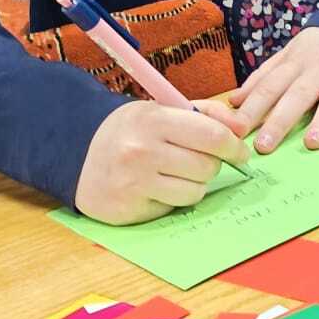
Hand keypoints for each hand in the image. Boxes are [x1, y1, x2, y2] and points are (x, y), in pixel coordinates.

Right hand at [74, 100, 252, 224]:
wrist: (76, 153)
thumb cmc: (130, 131)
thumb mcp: (162, 110)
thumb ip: (206, 114)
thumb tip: (242, 130)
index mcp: (153, 120)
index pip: (212, 137)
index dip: (234, 147)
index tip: (241, 153)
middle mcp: (142, 151)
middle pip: (207, 167)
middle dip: (211, 165)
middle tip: (197, 160)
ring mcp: (134, 182)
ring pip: (196, 191)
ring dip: (195, 184)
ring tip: (175, 173)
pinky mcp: (130, 208)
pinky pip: (175, 207)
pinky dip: (174, 198)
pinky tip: (156, 187)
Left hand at [226, 26, 318, 153]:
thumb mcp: (289, 55)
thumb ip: (263, 77)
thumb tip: (234, 101)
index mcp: (295, 63)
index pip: (270, 87)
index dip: (252, 108)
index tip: (236, 131)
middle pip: (298, 94)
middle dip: (280, 120)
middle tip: (265, 146)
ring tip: (311, 143)